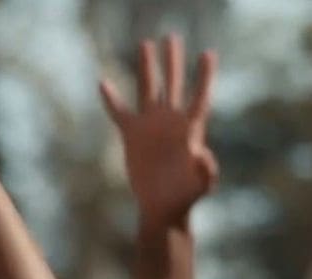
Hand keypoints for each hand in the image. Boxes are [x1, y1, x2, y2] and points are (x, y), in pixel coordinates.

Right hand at [100, 35, 218, 229]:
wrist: (162, 207)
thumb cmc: (186, 197)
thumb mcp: (201, 185)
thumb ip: (206, 170)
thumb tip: (201, 155)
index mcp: (190, 129)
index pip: (199, 96)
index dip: (204, 77)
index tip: (207, 55)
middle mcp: (171, 121)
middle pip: (173, 84)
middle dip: (173, 61)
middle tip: (171, 37)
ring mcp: (151, 126)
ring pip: (148, 90)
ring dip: (147, 68)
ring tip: (145, 43)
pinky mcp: (132, 136)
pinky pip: (120, 113)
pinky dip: (112, 100)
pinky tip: (103, 83)